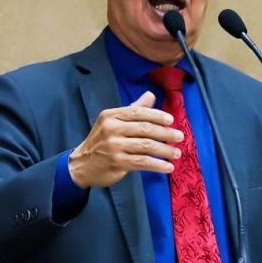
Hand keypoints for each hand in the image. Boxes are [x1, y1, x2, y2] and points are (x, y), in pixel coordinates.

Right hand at [68, 91, 182, 187]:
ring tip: (177, 153)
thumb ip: (133, 109)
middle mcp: (111, 129)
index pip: (138, 112)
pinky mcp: (117, 162)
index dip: (156, 115)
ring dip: (165, 150)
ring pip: (146, 146)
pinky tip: (168, 167)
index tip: (171, 120)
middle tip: (179, 136)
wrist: (81, 164)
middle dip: (165, 132)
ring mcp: (114, 146)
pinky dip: (158, 165)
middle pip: (144, 128)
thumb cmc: (101, 141)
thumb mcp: (113, 122)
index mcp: (111, 115)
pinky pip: (143, 162)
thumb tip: (150, 95)